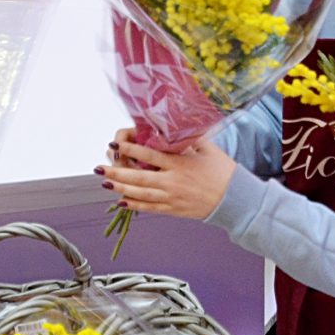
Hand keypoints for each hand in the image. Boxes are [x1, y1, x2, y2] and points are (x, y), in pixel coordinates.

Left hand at [100, 136, 237, 220]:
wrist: (236, 199)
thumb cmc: (223, 171)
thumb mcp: (207, 148)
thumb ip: (188, 138)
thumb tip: (173, 124)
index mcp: (180, 163)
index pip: (149, 155)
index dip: (130, 149)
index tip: (115, 144)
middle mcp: (173, 181)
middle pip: (139, 177)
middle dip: (117, 172)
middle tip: (99, 169)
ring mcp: (172, 198)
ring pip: (141, 194)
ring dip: (121, 188)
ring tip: (105, 183)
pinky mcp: (174, 210)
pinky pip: (150, 208)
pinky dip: (134, 205)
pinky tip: (121, 201)